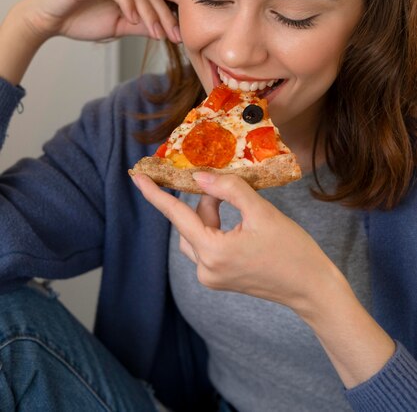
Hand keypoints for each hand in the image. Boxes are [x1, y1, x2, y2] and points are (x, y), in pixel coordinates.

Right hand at [15, 0, 180, 43]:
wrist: (50, 19)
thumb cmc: (82, 20)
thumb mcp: (119, 27)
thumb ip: (141, 26)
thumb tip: (164, 31)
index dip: (174, 6)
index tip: (187, 28)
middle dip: (166, 14)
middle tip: (175, 36)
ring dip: (149, 13)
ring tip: (157, 33)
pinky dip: (127, 3)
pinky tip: (134, 19)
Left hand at [133, 171, 336, 316]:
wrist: (311, 287)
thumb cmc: (291, 248)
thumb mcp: (261, 211)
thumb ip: (228, 189)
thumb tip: (199, 177)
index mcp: (213, 252)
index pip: (176, 216)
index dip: (155, 194)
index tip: (137, 176)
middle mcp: (206, 269)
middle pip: (188, 224)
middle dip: (204, 203)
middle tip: (227, 189)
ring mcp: (211, 277)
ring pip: (196, 235)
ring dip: (210, 216)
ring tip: (239, 208)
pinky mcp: (219, 279)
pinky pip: (205, 247)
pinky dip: (215, 229)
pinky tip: (240, 225)